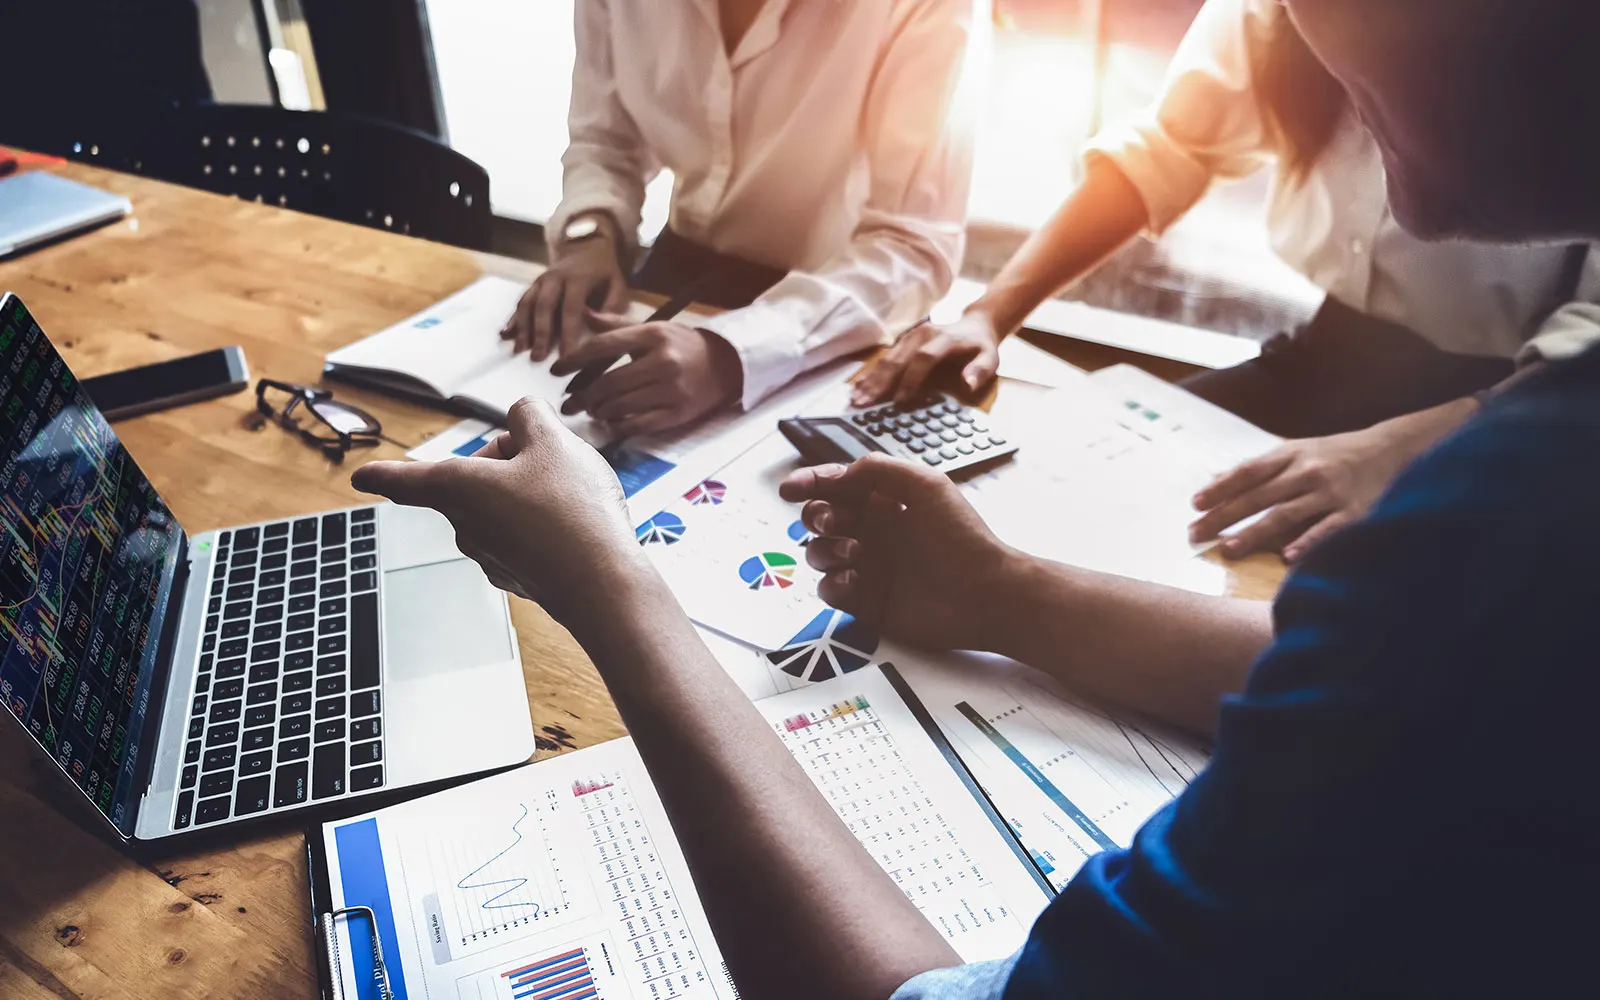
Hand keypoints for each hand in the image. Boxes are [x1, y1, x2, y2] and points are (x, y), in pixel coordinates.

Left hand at [351, 398, 642, 632]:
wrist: (604, 584)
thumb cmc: (572, 511)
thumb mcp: (554, 441)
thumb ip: (530, 416)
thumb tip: (521, 416)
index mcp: (458, 487)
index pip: (408, 480)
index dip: (384, 473)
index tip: (361, 478)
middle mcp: (465, 526)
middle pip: (474, 481)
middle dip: (509, 462)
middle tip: (550, 459)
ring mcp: (491, 557)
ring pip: (502, 508)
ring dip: (530, 492)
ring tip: (574, 494)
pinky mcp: (520, 577)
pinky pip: (525, 538)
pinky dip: (545, 525)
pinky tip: (579, 524)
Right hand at [502, 236, 629, 361]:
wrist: (588, 248)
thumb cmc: (605, 274)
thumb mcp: (618, 286)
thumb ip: (611, 307)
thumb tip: (595, 326)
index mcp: (579, 278)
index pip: (571, 309)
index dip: (568, 333)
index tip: (566, 357)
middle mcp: (555, 277)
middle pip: (544, 305)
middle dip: (540, 333)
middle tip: (536, 358)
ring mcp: (541, 280)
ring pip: (528, 303)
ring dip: (522, 328)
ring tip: (518, 350)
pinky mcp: (533, 284)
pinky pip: (521, 301)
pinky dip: (513, 318)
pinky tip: (505, 334)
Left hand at [552, 313, 742, 436]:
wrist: (726, 366)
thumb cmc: (682, 345)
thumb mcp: (653, 328)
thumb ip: (617, 325)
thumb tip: (584, 313)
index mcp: (652, 335)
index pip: (603, 347)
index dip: (574, 360)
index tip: (556, 370)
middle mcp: (662, 362)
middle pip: (608, 382)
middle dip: (583, 395)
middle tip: (570, 402)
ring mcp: (671, 390)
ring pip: (620, 406)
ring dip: (599, 411)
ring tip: (592, 410)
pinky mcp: (677, 413)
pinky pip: (638, 424)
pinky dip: (619, 426)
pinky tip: (611, 422)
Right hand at [778, 454, 1017, 651]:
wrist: (983, 594)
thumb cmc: (960, 537)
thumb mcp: (924, 485)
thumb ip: (877, 469)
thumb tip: (838, 474)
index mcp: (886, 501)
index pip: (837, 486)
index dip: (810, 483)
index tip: (790, 488)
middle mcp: (874, 532)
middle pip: (821, 519)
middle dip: (817, 517)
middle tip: (833, 522)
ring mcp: (868, 567)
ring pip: (819, 553)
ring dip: (825, 550)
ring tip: (854, 553)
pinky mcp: (867, 601)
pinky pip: (829, 590)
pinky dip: (832, 583)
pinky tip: (853, 580)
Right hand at [851, 312, 1001, 406]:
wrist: (974, 325)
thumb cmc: (981, 347)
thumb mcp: (990, 358)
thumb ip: (980, 370)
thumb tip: (968, 383)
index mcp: (943, 339)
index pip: (923, 359)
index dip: (910, 380)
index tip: (900, 402)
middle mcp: (922, 334)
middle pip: (898, 359)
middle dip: (880, 384)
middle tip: (864, 404)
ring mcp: (910, 335)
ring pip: (887, 358)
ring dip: (870, 380)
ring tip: (855, 399)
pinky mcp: (902, 340)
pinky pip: (884, 357)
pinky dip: (870, 373)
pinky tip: (858, 387)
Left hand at [1190, 414, 1457, 561]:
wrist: (1394, 448)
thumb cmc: (1335, 454)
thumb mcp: (1299, 451)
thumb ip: (1262, 468)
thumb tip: (1217, 481)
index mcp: (1290, 454)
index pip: (1247, 472)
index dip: (1220, 488)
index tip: (1195, 505)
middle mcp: (1307, 471)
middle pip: (1258, 495)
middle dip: (1224, 516)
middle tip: (1195, 534)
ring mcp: (1331, 492)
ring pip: (1285, 514)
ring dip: (1254, 532)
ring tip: (1229, 548)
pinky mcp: (1354, 511)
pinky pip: (1326, 529)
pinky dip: (1306, 542)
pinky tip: (1286, 557)